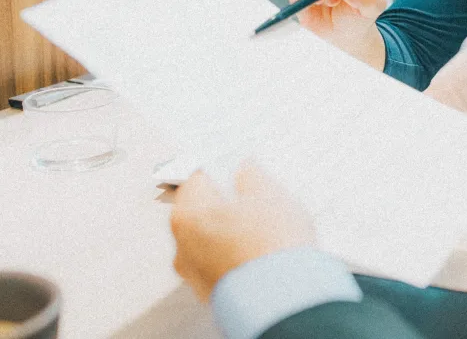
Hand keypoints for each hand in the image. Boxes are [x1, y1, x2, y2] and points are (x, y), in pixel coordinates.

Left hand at [169, 163, 314, 301]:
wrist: (283, 299)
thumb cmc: (272, 244)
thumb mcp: (269, 195)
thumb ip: (252, 176)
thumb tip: (245, 170)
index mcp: (188, 214)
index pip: (196, 178)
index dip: (219, 168)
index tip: (236, 166)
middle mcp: (182, 245)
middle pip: (201, 211)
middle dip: (225, 202)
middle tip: (255, 196)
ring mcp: (194, 273)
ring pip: (210, 239)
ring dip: (231, 231)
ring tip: (264, 227)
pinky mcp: (212, 292)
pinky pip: (220, 263)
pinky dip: (236, 255)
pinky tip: (260, 251)